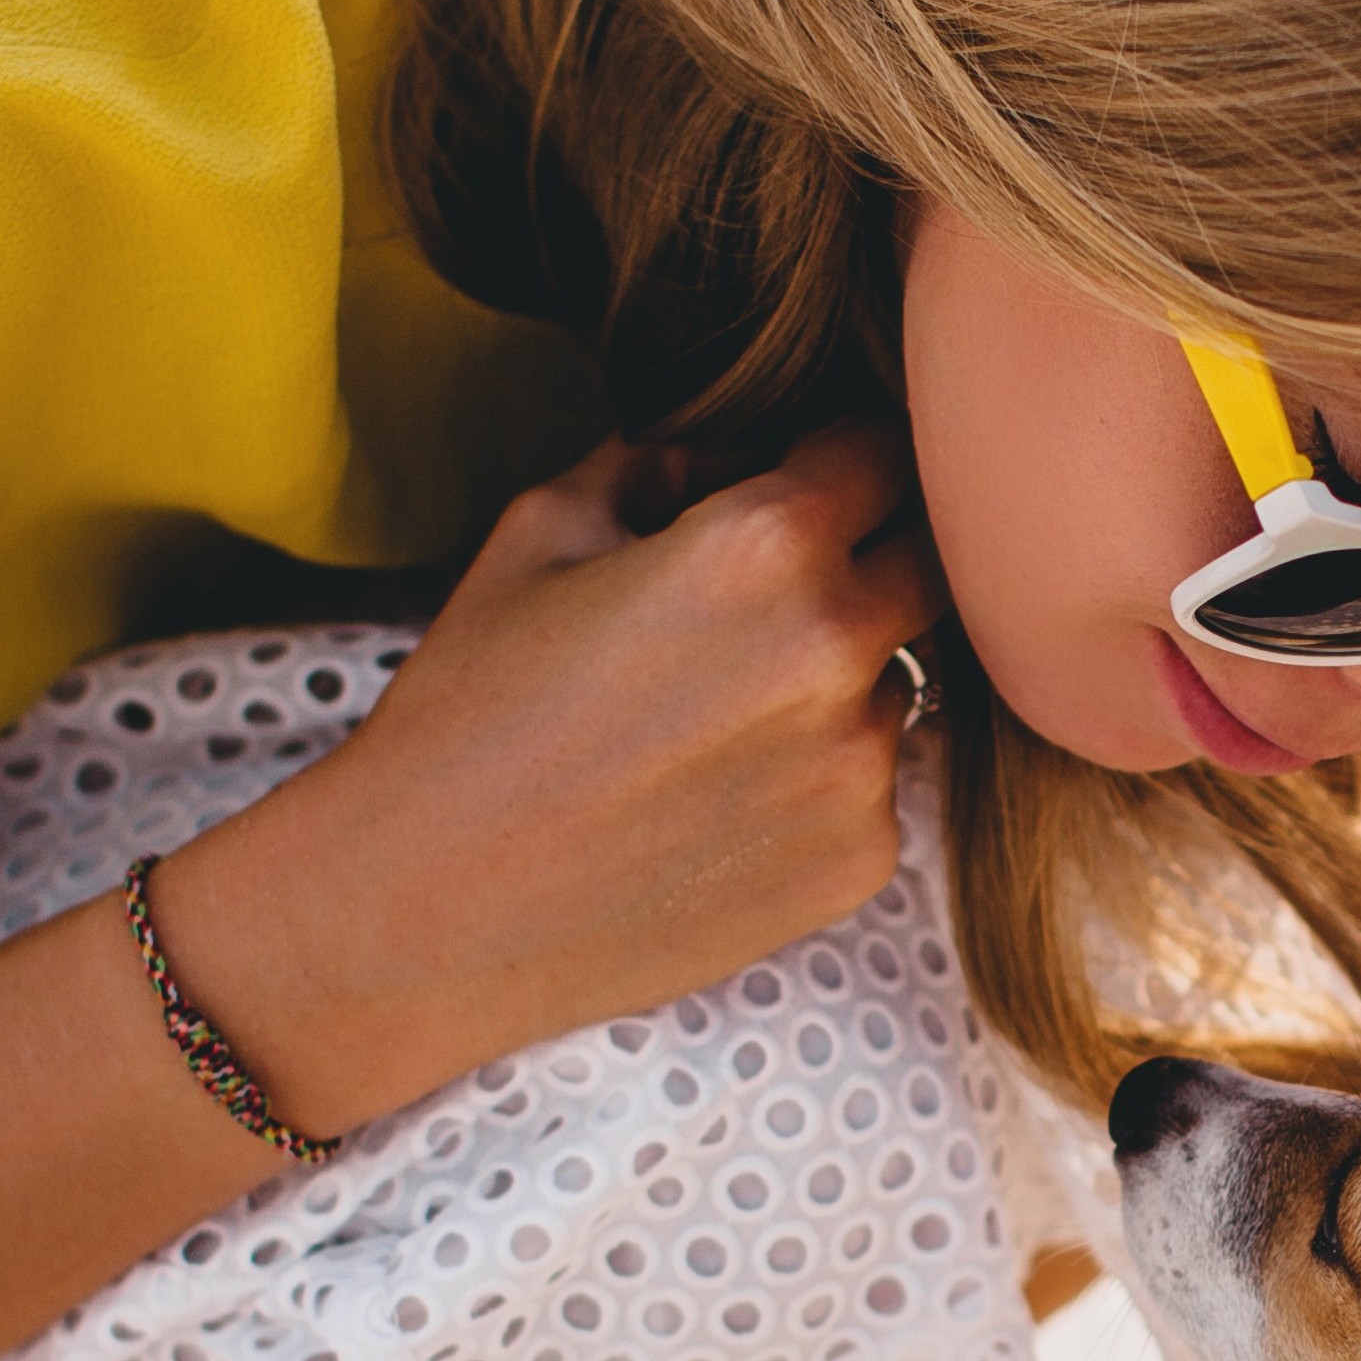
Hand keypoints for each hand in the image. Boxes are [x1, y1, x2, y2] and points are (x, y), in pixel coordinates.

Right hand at [158, 422, 940, 1132]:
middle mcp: (838, 653)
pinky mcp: (861, 864)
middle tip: (775, 601)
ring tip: (717, 725)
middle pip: (929, 569)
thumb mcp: (541, 529)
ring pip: (900, 686)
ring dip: (842, 685)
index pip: (887, 456)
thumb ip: (664, 461)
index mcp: (765, 545)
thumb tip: (735, 451)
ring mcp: (861, 769)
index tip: (815, 481)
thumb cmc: (469, 707)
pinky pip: (874, 789)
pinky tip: (717, 806)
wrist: (432, 909)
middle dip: (869, 563)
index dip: (847, 460)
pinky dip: (819, 784)